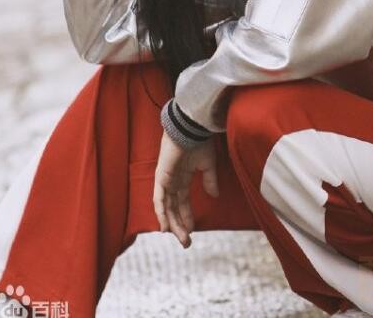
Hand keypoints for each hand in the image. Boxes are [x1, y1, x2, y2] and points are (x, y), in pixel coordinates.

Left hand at [153, 131, 218, 247]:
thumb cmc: (199, 142)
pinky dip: (161, 212)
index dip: (187, 217)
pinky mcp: (161, 177)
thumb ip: (210, 180)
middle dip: (180, 226)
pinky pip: (159, 198)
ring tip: (179, 238)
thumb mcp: (208, 164)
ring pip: (166, 207)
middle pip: (174, 209)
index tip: (192, 231)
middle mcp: (172, 181)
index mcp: (182, 178)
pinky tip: (165, 226)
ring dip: (172, 224)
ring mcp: (165, 180)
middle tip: (186, 243)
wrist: (190, 129)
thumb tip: (214, 195)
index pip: (182, 203)